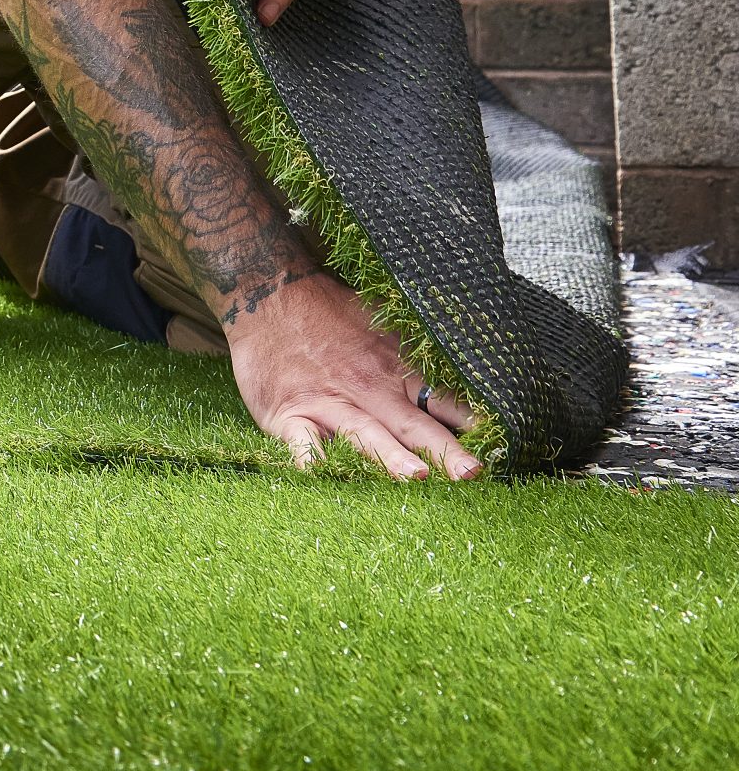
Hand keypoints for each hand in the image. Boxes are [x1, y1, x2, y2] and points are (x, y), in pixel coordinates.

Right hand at [228, 270, 480, 478]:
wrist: (268, 292)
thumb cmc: (330, 311)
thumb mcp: (385, 320)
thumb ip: (420, 349)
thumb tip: (472, 360)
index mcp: (395, 369)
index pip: (443, 401)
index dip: (472, 424)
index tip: (502, 446)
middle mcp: (367, 389)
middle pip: (412, 424)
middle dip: (444, 451)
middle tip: (471, 474)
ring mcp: (328, 403)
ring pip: (363, 433)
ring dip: (389, 456)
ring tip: (415, 478)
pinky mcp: (289, 413)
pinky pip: (302, 441)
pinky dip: (312, 460)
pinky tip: (321, 477)